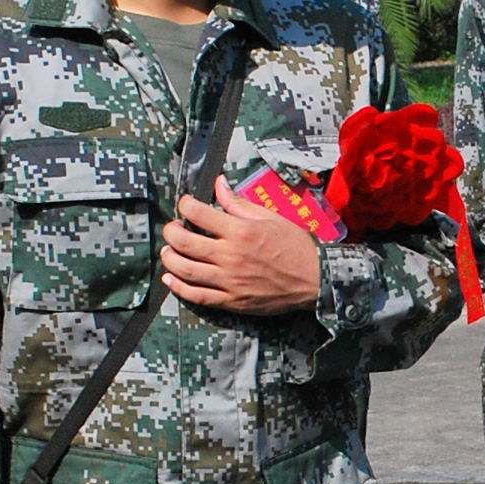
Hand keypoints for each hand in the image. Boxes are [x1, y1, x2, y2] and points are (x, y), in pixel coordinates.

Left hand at [161, 180, 322, 314]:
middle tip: (173, 228)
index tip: (186, 204)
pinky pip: (197, 296)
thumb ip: (239, 203)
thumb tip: (219, 183)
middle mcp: (230, 256)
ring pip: (185, 270)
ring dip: (169, 258)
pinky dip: (178, 288)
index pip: (198, 213)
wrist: (315, 279)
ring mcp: (229, 281)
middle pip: (184, 242)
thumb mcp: (270, 217)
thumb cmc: (295, 245)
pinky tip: (170, 279)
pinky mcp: (231, 300)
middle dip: (171, 231)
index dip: (185, 205)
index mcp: (240, 231)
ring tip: (169, 251)